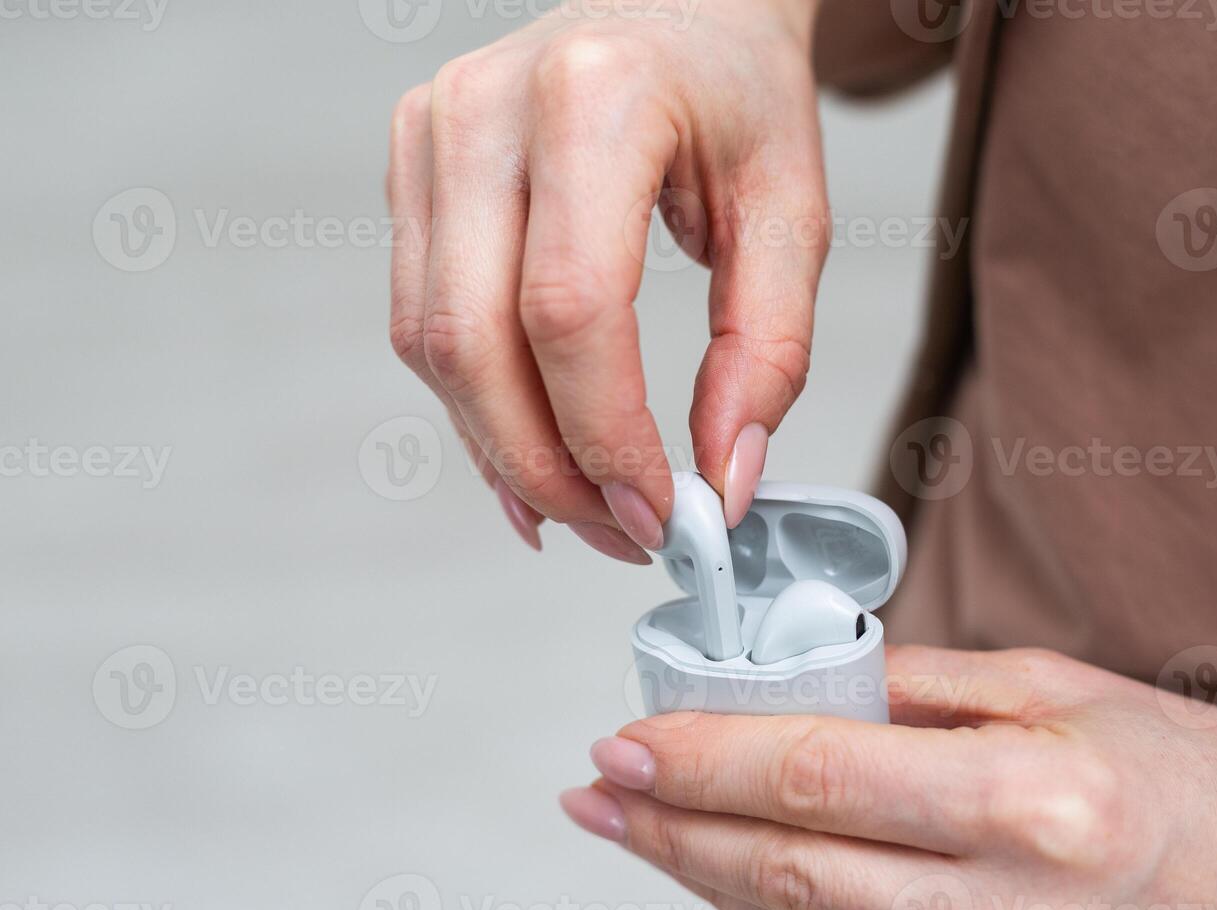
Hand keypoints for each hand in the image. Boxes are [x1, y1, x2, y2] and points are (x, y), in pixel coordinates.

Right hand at [386, 0, 829, 560]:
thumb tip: (723, 481)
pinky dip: (476, 408)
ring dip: (504, 452)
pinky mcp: (409, 167)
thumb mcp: (790, 213)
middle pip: (473, 341)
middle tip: (620, 535)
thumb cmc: (738, 95)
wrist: (677, 4)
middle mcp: (486, 109)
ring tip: (586, 506)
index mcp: (595, 96)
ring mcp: (430, 133)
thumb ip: (767, 351)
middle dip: (546, 468)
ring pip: (430, 343)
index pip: (570, 306)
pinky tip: (533, 457)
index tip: (662, 515)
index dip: (605, 436)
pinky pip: (420, 321)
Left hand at [562, 645, 1216, 909]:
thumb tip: (807, 680)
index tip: (631, 737)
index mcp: (1028, 805)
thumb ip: (924, 687)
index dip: (703, 759)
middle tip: (599, 789)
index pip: (815, 779)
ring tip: (637, 830)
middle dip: (668, 828)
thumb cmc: (1208, 788)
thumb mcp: (1069, 691)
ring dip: (702, 877)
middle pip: (784, 870)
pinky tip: (730, 878)